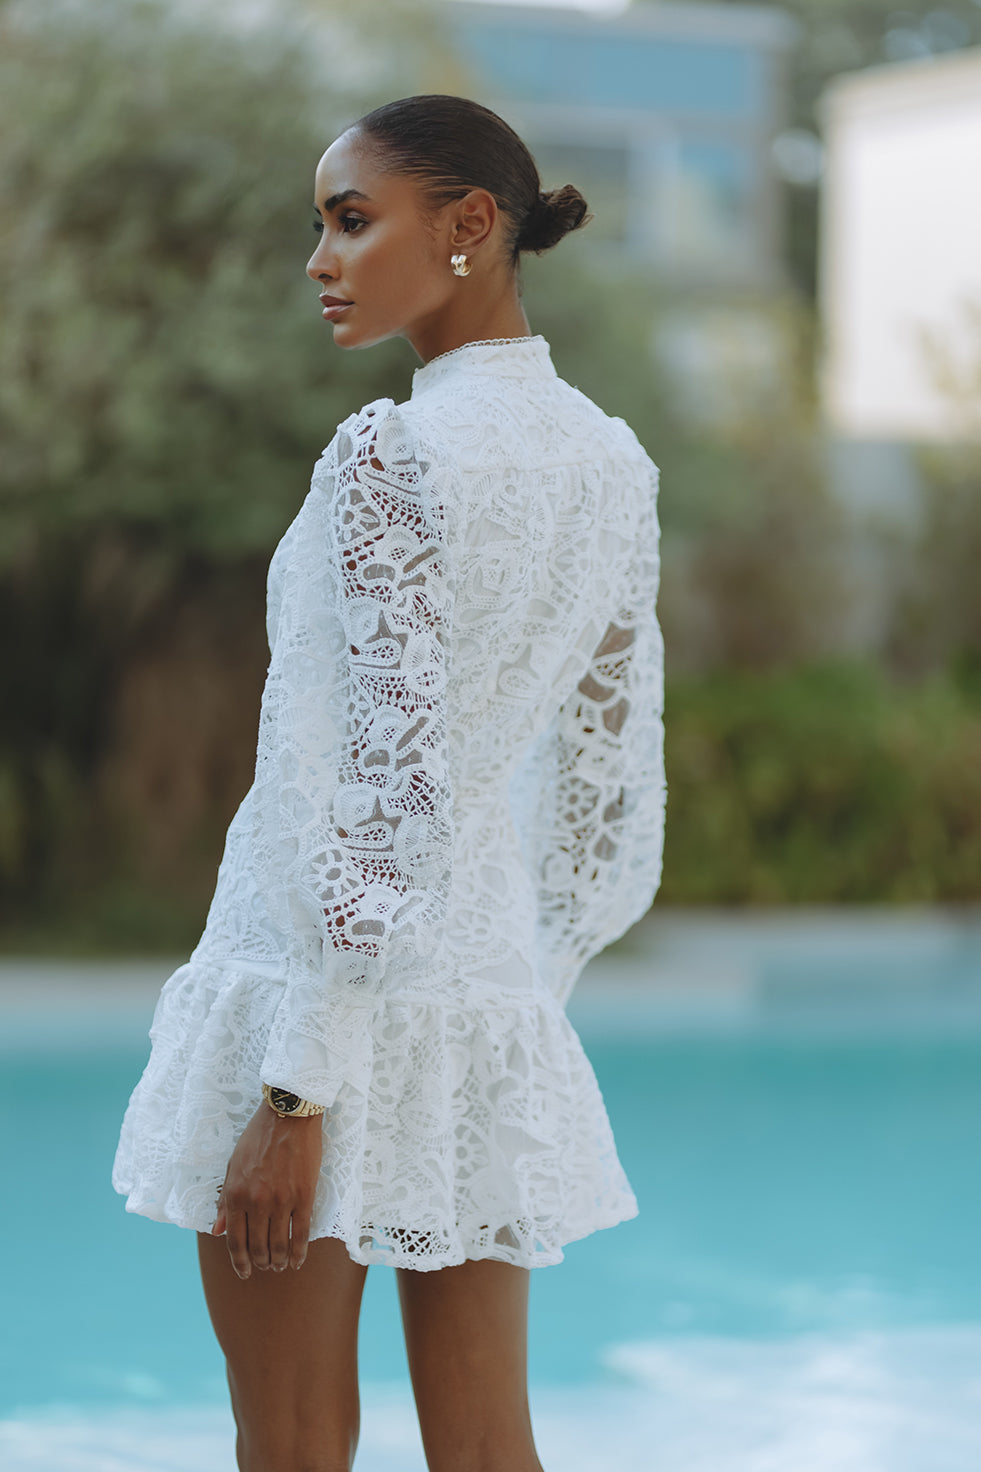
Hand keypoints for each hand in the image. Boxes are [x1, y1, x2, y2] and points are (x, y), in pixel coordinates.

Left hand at [211, 1101, 323, 1277]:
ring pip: (279, 1244)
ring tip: (280, 1266)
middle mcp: (257, 1201)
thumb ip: (226, 1200)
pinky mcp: (304, 1196)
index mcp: (236, 1194)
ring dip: (279, 1261)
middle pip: (258, 1246)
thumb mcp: (233, 1165)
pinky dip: (299, 1252)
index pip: (235, 1240)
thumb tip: (218, 1230)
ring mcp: (282, 1201)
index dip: (239, 1261)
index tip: (244, 1272)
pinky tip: (297, 1260)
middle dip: (261, 1263)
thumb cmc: (258, 1137)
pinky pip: (301, 1233)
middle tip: (265, 1267)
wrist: (288, 1114)